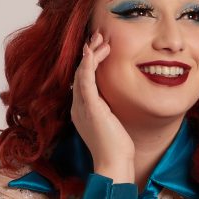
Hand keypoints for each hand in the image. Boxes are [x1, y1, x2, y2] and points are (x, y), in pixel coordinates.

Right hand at [72, 30, 135, 178]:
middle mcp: (78, 106)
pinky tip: (92, 52)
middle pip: (79, 72)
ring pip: (81, 73)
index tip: (100, 48)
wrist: (114, 162)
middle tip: (99, 36)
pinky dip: (87, 65)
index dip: (90, 61)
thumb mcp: (114, 121)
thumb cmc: (117, 146)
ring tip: (101, 40)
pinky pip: (84, 81)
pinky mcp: (89, 108)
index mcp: (83, 110)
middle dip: (89, 53)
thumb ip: (112, 108)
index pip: (83, 79)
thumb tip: (120, 97)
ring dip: (90, 54)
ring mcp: (82, 107)